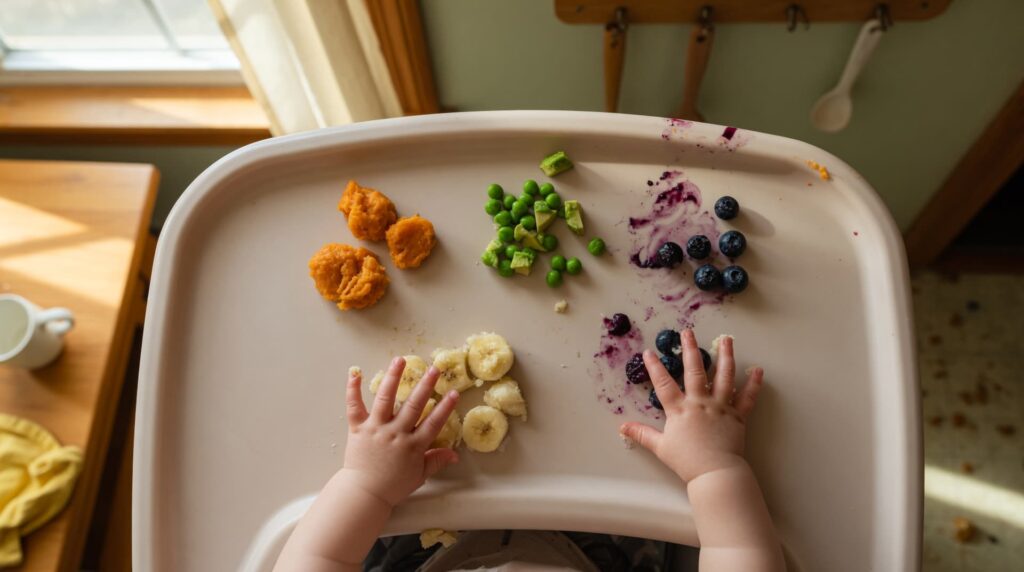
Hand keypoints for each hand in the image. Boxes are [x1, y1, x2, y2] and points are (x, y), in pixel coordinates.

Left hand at [341, 357, 459, 506]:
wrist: (363, 494)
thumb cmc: (392, 486)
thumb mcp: (419, 476)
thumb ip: (436, 462)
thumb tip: (455, 454)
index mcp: (413, 446)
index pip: (433, 423)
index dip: (445, 407)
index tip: (453, 392)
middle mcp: (396, 433)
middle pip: (413, 405)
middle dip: (426, 385)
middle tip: (434, 368)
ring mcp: (376, 429)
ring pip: (385, 398)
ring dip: (393, 377)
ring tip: (400, 360)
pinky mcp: (358, 428)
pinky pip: (354, 406)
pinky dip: (353, 389)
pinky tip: (355, 372)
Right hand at [620, 330, 763, 482]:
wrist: (715, 473)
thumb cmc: (687, 462)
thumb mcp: (660, 447)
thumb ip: (642, 434)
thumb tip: (622, 427)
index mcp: (680, 410)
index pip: (664, 384)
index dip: (655, 368)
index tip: (649, 352)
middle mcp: (700, 403)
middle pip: (695, 371)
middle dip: (690, 349)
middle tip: (688, 332)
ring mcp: (721, 407)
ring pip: (724, 376)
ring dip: (725, 356)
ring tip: (727, 340)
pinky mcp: (738, 415)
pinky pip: (748, 397)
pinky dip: (754, 384)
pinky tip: (758, 370)